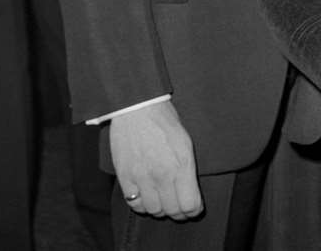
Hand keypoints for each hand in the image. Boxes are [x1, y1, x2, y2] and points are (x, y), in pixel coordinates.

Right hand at [109, 101, 202, 219]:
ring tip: (163, 201)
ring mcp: (143, 177)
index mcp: (182, 164)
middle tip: (180, 208)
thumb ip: (187, 168)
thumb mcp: (186, 142)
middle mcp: (163, 174)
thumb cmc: (165, 121)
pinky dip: (142, 205)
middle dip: (179, 213)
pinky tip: (146, 197)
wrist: (138, 107)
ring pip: (154, 210)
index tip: (194, 208)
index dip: (194, 210)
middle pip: (172, 210)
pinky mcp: (125, 177)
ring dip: (160, 209)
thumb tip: (190, 190)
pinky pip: (134, 204)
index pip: (190, 204)